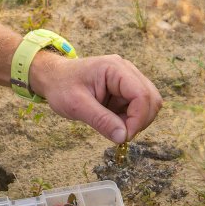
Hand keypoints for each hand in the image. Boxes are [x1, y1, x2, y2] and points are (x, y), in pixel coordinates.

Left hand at [30, 53, 162, 142]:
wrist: (53, 78)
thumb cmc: (61, 87)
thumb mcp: (76, 106)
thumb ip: (101, 120)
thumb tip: (123, 137)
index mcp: (115, 68)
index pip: (141, 94)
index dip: (138, 119)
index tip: (124, 137)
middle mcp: (126, 71)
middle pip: (151, 99)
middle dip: (139, 121)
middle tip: (119, 134)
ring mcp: (128, 80)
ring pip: (148, 105)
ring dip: (135, 121)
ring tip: (112, 126)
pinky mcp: (125, 90)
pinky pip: (137, 108)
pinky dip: (129, 119)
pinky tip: (112, 121)